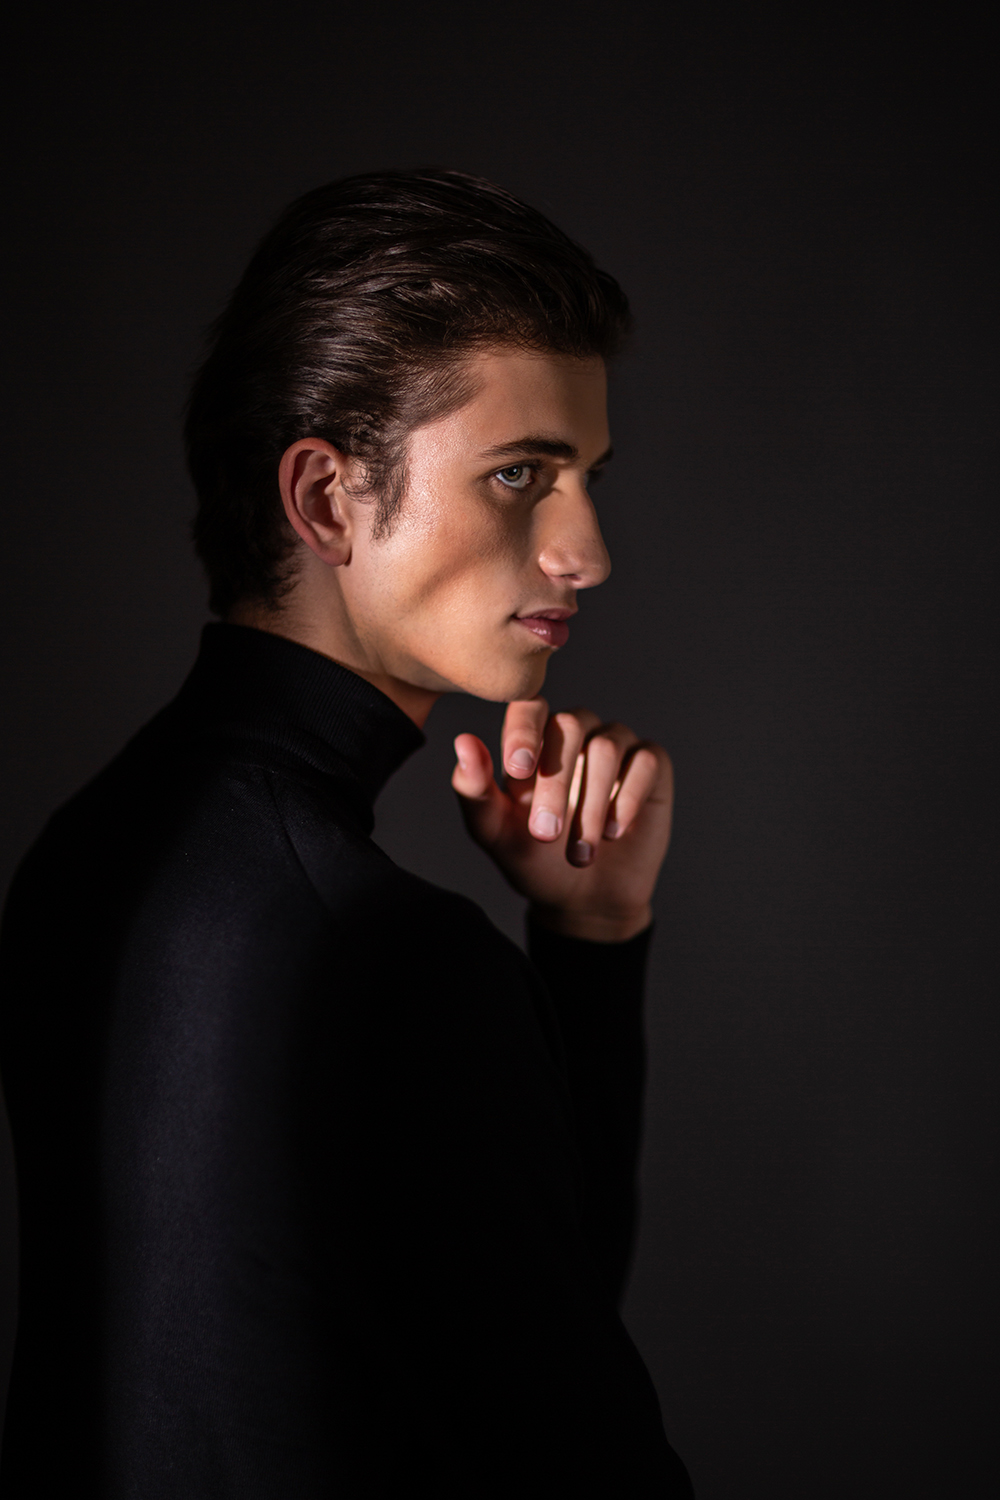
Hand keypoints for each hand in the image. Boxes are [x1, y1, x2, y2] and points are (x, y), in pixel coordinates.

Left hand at [451, 699, 672, 942]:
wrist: (582, 899)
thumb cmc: (533, 860)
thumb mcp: (494, 833)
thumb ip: (474, 790)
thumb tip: (463, 742)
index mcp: (533, 737)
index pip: (529, 706)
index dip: (524, 730)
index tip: (518, 770)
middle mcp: (576, 731)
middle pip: (570, 726)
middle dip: (556, 782)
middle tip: (546, 833)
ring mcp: (616, 744)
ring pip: (608, 747)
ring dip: (592, 804)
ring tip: (580, 853)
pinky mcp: (651, 766)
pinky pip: (647, 762)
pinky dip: (629, 798)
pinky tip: (615, 832)